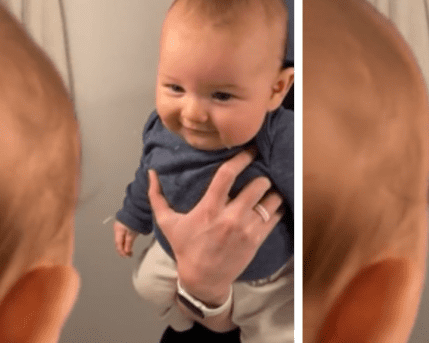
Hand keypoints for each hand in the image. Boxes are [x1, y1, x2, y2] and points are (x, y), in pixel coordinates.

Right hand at [113, 220, 138, 257]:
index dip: (122, 252)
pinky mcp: (123, 226)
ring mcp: (120, 227)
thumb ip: (129, 243)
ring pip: (120, 240)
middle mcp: (117, 229)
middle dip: (123, 250)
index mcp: (118, 230)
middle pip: (118, 242)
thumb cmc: (135, 219)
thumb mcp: (132, 233)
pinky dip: (126, 241)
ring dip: (125, 246)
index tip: (127, 256)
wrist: (137, 210)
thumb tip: (127, 251)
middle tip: (128, 255)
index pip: (118, 244)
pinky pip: (123, 236)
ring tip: (129, 251)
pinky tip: (129, 244)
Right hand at [148, 150, 283, 305]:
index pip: (227, 175)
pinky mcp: (257, 240)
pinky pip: (276, 216)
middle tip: (261, 172)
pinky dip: (277, 207)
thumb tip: (151, 173)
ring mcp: (246, 229)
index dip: (241, 158)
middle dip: (262, 175)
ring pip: (271, 199)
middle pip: (258, 185)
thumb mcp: (167, 223)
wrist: (203, 279)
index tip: (250, 150)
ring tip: (268, 188)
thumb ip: (157, 197)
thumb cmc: (185, 248)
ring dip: (271, 191)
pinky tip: (273, 203)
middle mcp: (230, 218)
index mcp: (209, 209)